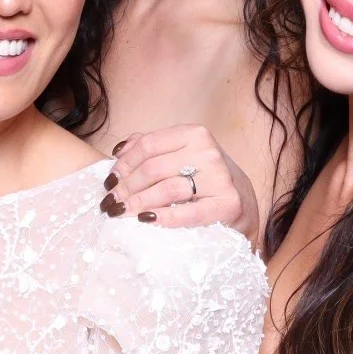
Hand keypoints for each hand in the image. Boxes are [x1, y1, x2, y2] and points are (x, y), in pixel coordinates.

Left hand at [102, 125, 259, 244]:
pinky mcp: (228, 204)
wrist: (242, 199)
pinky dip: (164, 218)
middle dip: (126, 187)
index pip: (148, 145)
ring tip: (120, 212)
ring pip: (167, 189)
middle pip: (153, 168)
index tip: (110, 179)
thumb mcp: (182, 154)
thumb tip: (118, 151)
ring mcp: (220, 177)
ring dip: (138, 203)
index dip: (124, 163)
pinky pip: (189, 213)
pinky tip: (146, 220)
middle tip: (110, 201)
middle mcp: (208, 151)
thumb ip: (152, 148)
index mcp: (194, 133)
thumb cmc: (203, 177)